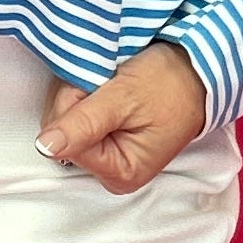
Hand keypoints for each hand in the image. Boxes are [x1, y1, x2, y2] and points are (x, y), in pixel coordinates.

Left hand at [37, 41, 211, 193]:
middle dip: (77, 100)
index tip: (103, 89)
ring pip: (63, 121)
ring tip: (113, 85)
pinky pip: (75, 117)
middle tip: (110, 85)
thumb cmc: (169, 84)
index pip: (66, 143)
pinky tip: (108, 88)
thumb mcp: (124, 99)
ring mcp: (105, 155)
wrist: (197, 69)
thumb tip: (44, 147)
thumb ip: (83, 124)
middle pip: (61, 134)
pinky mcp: (103, 138)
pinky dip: (85, 95)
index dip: (75, 107)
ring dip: (80, 94)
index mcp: (120, 173)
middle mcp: (109, 171)